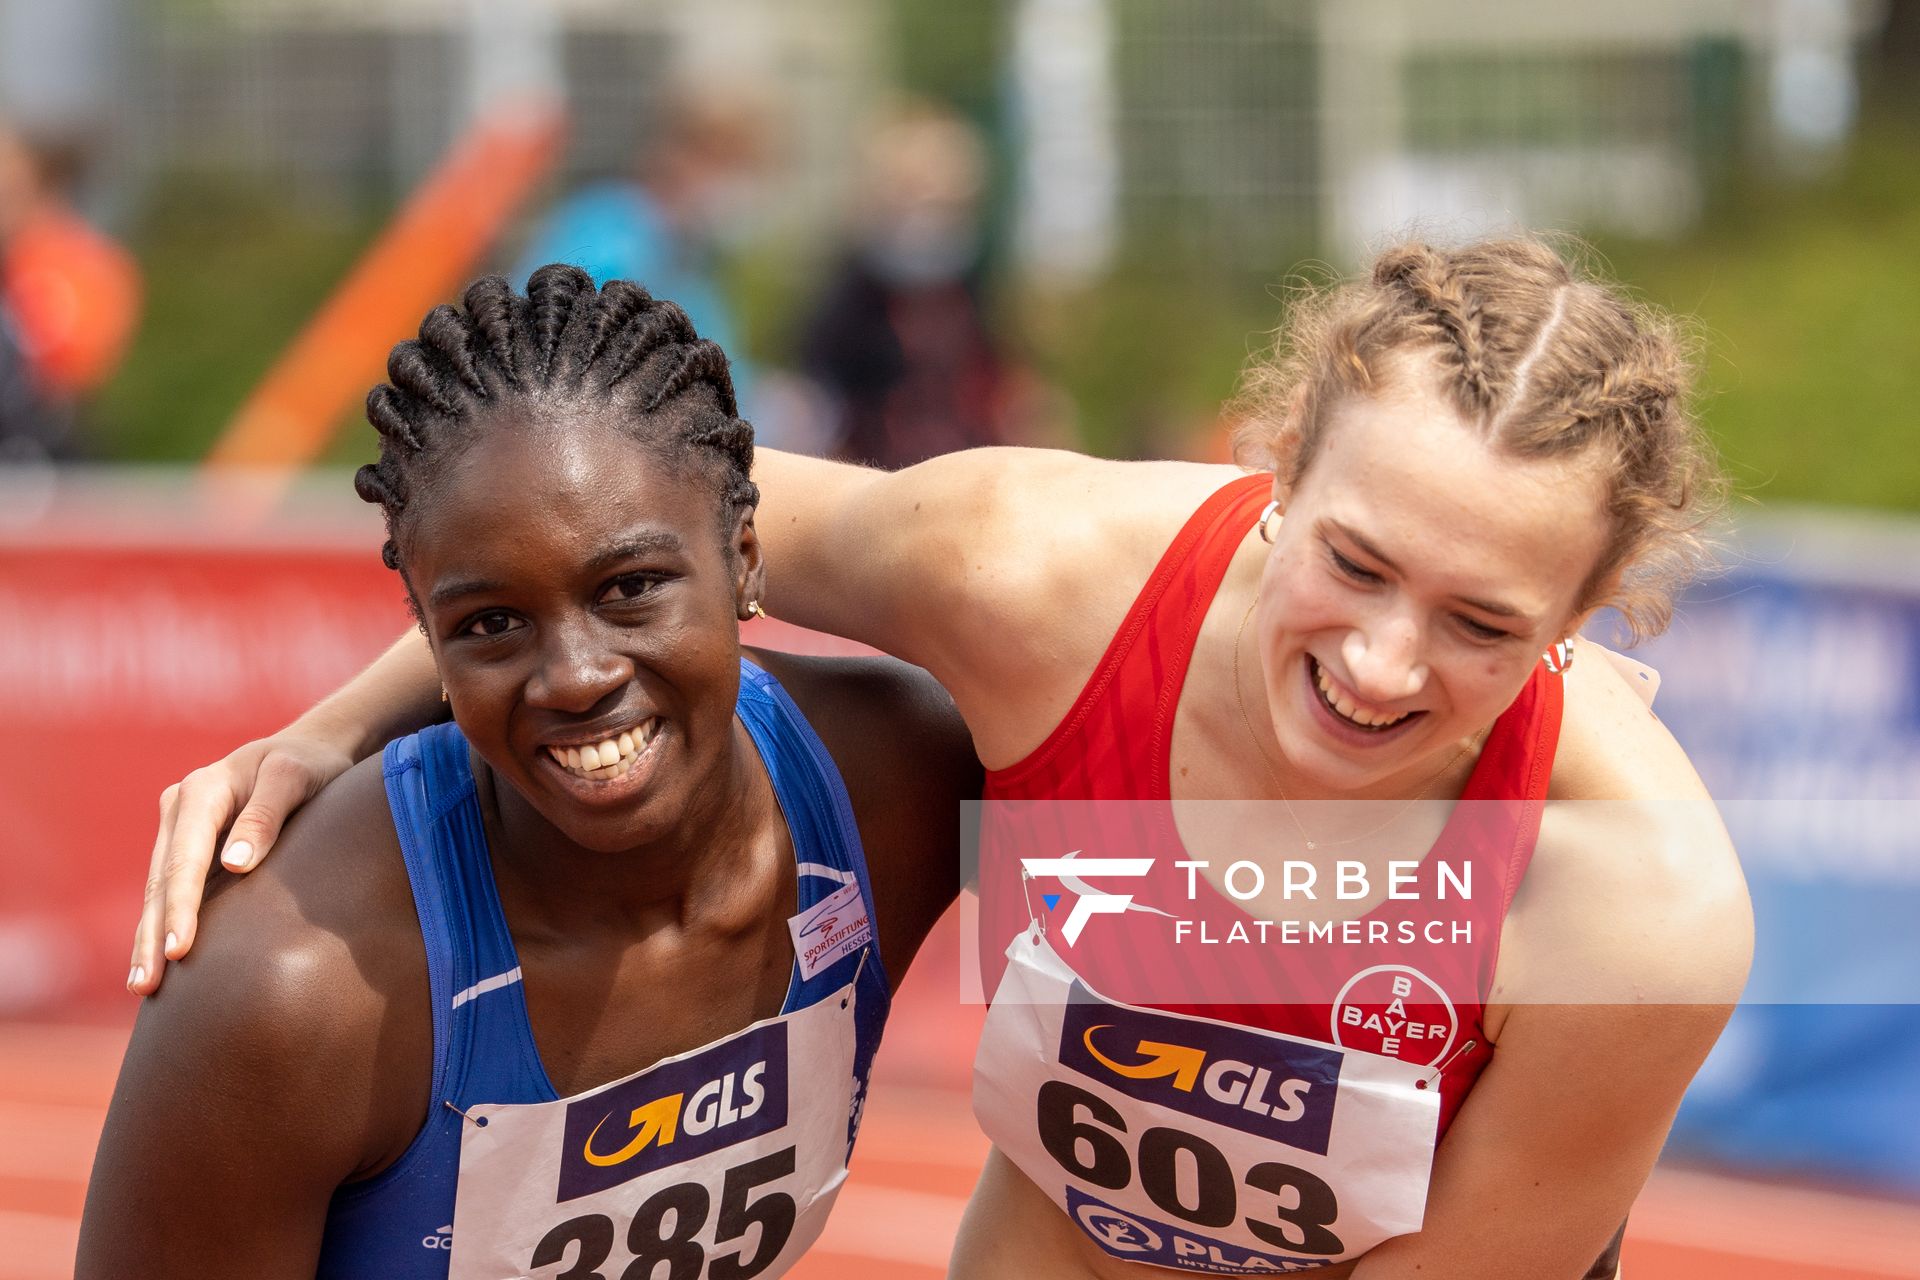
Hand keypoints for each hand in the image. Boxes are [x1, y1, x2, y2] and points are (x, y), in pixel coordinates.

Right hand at [129, 729, 354, 994]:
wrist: (309, 750)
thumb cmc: (309, 764)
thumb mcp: (295, 777)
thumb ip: (266, 816)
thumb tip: (233, 866)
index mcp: (201, 791)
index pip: (184, 859)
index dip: (180, 907)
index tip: (178, 949)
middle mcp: (180, 810)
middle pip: (160, 881)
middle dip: (151, 935)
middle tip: (146, 986)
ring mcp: (179, 830)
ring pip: (157, 891)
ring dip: (148, 938)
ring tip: (143, 986)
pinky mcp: (190, 849)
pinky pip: (171, 891)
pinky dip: (162, 925)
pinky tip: (159, 964)